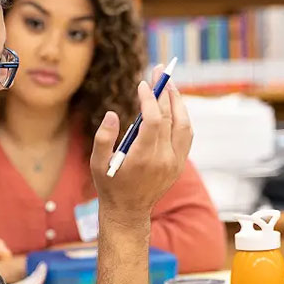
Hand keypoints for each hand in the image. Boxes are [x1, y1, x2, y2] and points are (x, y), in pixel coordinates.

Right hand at [90, 66, 192, 225]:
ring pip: (184, 125)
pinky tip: (174, 105)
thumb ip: (103, 138)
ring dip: (178, 102)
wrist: (129, 212)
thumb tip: (112, 113)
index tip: (143, 84)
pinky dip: (182, 117)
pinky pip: (186, 135)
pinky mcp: (179, 163)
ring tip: (169, 84)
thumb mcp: (97, 163)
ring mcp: (175, 162)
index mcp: (143, 158)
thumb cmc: (110, 185)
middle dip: (164, 92)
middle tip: (160, 71)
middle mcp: (164, 159)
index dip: (150, 99)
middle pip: (169, 118)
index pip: (153, 121)